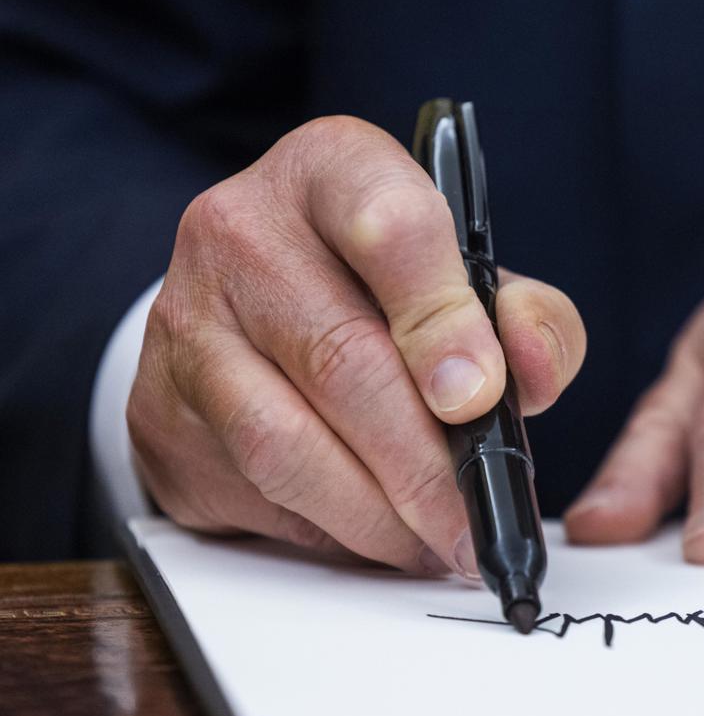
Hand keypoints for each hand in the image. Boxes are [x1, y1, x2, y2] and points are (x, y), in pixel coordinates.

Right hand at [128, 116, 584, 574]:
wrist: (256, 306)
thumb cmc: (384, 290)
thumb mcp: (469, 276)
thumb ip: (525, 318)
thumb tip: (533, 374)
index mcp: (332, 172)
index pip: (390, 228)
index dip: (442, 322)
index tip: (480, 399)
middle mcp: (242, 232)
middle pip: (340, 358)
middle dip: (423, 464)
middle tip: (475, 523)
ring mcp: (187, 323)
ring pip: (285, 443)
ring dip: (377, 516)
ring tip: (437, 543)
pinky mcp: (159, 411)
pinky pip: (252, 490)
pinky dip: (330, 531)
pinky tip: (380, 536)